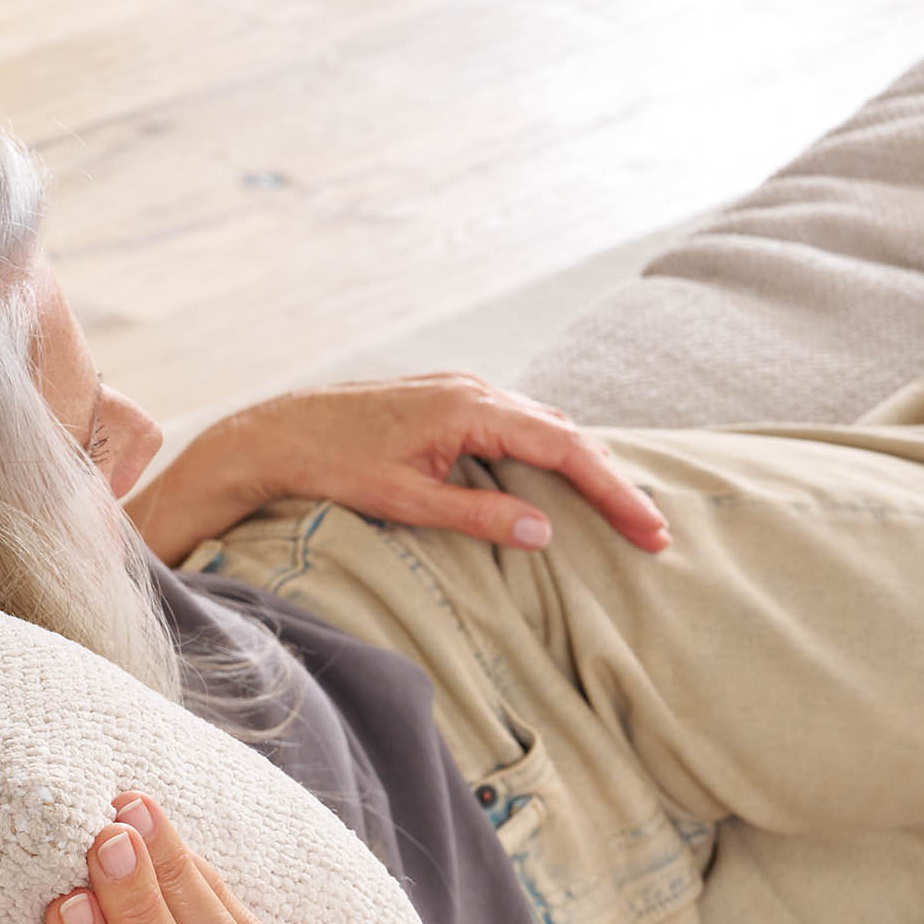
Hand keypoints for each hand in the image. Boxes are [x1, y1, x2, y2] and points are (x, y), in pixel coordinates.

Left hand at [121, 373, 669, 566]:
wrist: (274, 434)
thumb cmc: (331, 466)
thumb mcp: (406, 501)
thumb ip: (477, 516)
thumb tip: (543, 533)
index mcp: (470, 409)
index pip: (565, 448)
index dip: (612, 491)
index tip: (648, 530)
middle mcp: (473, 390)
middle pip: (565, 433)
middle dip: (610, 481)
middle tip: (649, 531)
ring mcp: (460, 390)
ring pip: (541, 425)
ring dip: (581, 465)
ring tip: (618, 512)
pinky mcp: (445, 401)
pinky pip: (514, 424)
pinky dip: (546, 452)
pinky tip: (556, 482)